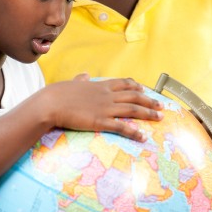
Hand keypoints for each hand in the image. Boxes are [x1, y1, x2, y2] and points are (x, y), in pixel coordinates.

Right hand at [47, 76, 162, 141]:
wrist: (51, 103)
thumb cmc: (58, 94)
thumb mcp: (73, 83)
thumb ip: (81, 80)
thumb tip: (85, 74)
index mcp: (100, 86)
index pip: (123, 84)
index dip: (136, 87)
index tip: (144, 89)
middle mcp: (107, 96)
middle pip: (134, 96)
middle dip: (149, 101)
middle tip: (161, 106)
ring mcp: (105, 108)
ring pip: (133, 109)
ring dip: (148, 113)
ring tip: (159, 118)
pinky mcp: (101, 121)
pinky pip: (122, 127)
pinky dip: (134, 132)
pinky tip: (142, 136)